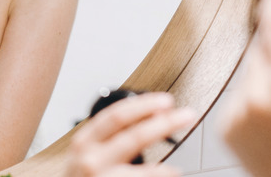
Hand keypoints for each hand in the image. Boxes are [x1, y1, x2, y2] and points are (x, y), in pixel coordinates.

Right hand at [65, 92, 195, 176]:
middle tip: (185, 116)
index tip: (166, 101)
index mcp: (85, 141)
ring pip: (141, 168)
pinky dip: (159, 175)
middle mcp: (90, 159)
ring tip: (182, 154)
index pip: (117, 115)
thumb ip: (109, 135)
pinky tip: (172, 172)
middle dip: (164, 124)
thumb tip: (148, 117)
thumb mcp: (86, 151)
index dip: (144, 106)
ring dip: (164, 163)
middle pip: (134, 136)